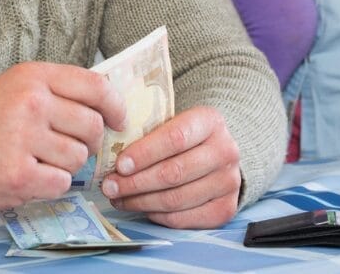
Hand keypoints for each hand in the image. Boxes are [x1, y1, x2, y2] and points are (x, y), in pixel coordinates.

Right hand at [0, 62, 125, 213]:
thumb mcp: (18, 87)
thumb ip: (58, 90)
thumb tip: (106, 103)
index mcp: (34, 77)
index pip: (96, 86)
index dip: (115, 106)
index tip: (118, 120)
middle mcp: (31, 103)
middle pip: (92, 126)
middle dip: (89, 142)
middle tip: (71, 146)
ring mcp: (24, 139)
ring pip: (79, 158)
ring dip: (66, 165)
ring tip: (41, 159)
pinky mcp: (19, 174)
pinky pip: (61, 183)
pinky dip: (52, 184)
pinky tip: (31, 175)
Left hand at [99, 105, 241, 228]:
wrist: (219, 154)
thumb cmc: (186, 137)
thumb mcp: (173, 122)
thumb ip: (149, 133)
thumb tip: (112, 156)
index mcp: (210, 121)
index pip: (175, 138)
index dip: (144, 153)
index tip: (119, 165)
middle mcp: (225, 151)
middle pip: (174, 172)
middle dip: (136, 182)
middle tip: (111, 186)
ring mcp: (228, 182)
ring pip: (176, 199)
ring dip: (142, 202)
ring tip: (120, 199)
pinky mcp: (226, 208)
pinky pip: (184, 219)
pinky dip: (158, 216)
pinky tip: (141, 208)